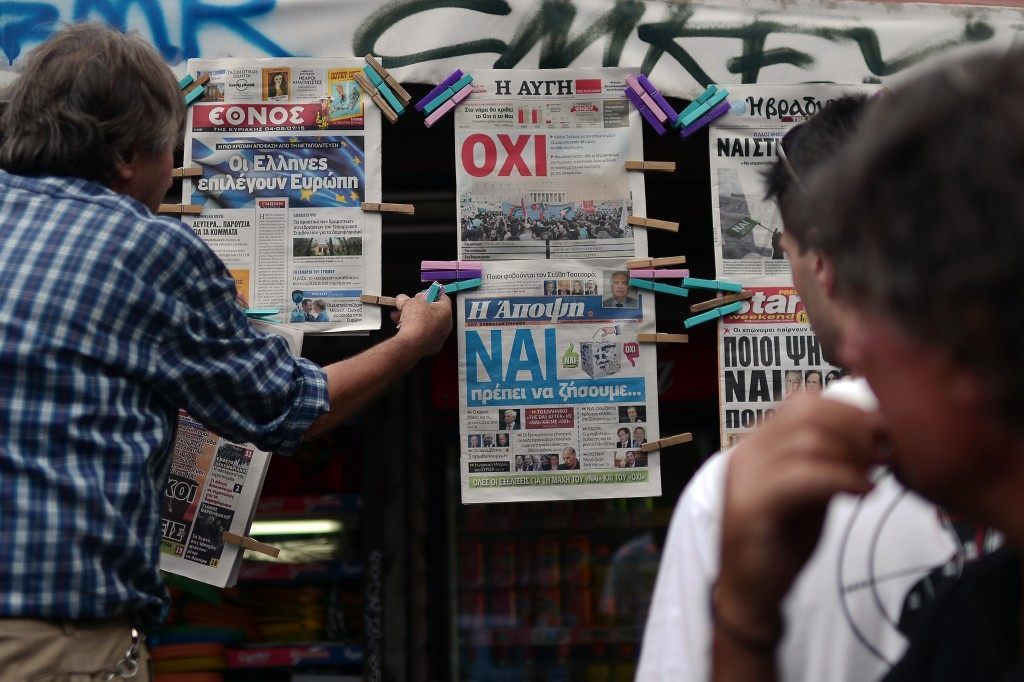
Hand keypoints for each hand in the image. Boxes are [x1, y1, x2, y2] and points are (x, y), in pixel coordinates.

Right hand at [391, 291, 451, 357]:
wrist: (412, 344)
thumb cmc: (417, 321)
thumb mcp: (409, 303)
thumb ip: (406, 299)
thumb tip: (401, 299)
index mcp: (446, 311)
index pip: (442, 298)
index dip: (430, 294)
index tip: (419, 295)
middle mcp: (446, 325)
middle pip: (432, 312)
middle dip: (418, 308)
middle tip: (408, 306)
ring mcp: (439, 337)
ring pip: (425, 324)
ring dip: (412, 319)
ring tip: (399, 316)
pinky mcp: (431, 347)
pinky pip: (422, 335)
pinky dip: (413, 331)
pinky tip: (401, 327)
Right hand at [716, 394, 888, 639]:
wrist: (752, 589)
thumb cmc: (784, 539)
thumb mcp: (812, 489)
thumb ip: (829, 460)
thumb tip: (872, 434)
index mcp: (759, 441)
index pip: (805, 401)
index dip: (849, 411)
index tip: (882, 433)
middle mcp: (748, 450)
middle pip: (808, 413)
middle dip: (855, 429)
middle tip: (882, 454)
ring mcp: (746, 475)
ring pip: (808, 441)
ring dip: (852, 456)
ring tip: (872, 477)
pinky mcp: (753, 505)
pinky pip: (803, 477)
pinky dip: (841, 480)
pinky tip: (862, 494)